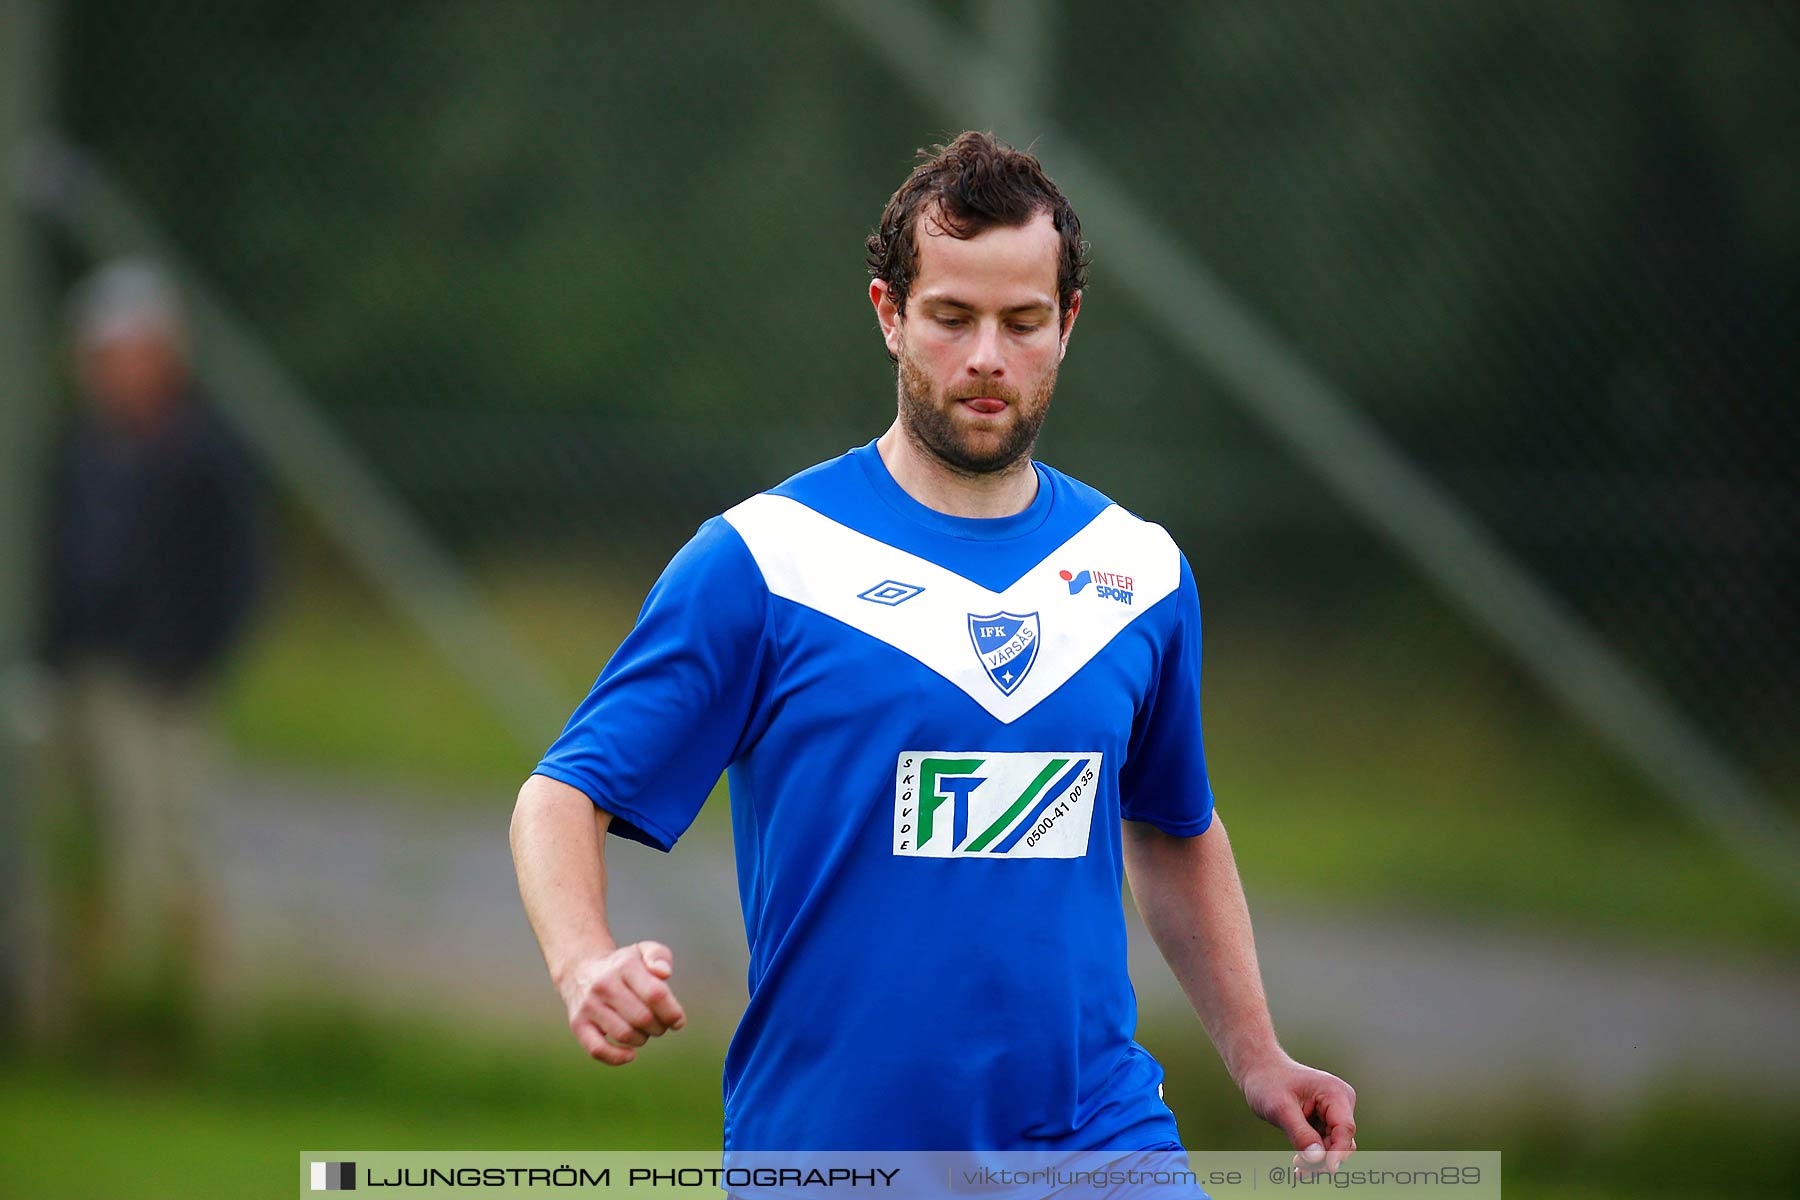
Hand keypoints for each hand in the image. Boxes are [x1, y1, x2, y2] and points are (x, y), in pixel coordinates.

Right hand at [556, 941, 686, 1065]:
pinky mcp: (578, 1024)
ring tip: (644, 1032)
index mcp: (625, 966)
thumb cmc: (622, 965)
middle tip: (660, 1025)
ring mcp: (589, 1005)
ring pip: (625, 1034)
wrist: (580, 969)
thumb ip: (660, 956)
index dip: (672, 1013)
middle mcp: (604, 984)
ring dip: (642, 1039)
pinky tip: (631, 1054)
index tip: (678, 1021)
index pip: (656, 994)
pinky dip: (617, 1058)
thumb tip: (664, 973)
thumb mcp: (642, 951)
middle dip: (659, 1027)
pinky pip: (597, 1050)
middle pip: (643, 1018)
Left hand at [1238, 1053, 1357, 1171]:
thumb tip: (1317, 1159)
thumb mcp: (1279, 1108)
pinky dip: (1313, 1155)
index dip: (1338, 1152)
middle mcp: (1340, 1101)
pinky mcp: (1325, 1120)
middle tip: (1300, 1169)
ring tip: (1298, 1169)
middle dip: (1324, 1159)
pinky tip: (1300, 1166)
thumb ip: (1299, 1133)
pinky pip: (1325, 1143)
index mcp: (1335, 1092)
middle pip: (1342, 1141)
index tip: (1328, 1170)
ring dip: (1318, 1160)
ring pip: (1334, 1146)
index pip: (1344, 1128)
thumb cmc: (1268, 1082)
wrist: (1259, 1070)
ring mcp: (1333, 1111)